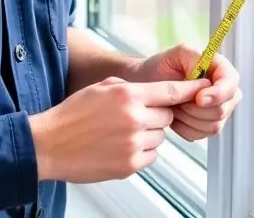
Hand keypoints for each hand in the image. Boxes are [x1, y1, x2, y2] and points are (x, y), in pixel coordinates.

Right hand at [28, 75, 210, 182]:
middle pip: (167, 116)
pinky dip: (141, 152)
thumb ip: (130, 87)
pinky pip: (150, 156)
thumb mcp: (102, 87)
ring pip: (159, 137)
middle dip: (156, 115)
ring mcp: (132, 144)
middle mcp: (134, 118)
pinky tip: (119, 147)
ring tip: (121, 133)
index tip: (204, 89)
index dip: (190, 90)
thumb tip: (154, 92)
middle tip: (135, 116)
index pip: (170, 91)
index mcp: (128, 95)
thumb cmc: (72, 115)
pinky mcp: (129, 166)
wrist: (49, 144)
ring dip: (148, 134)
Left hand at [132, 44, 241, 141]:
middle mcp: (224, 91)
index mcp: (220, 69)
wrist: (147, 85)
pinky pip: (202, 135)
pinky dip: (184, 128)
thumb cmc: (161, 67)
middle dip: (196, 109)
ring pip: (213, 126)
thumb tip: (206, 85)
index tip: (198, 98)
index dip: (218, 94)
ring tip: (173, 106)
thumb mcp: (177, 54)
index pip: (231, 83)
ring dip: (189, 119)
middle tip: (176, 101)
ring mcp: (217, 110)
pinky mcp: (207, 126)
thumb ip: (194, 60)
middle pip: (223, 109)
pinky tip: (174, 117)